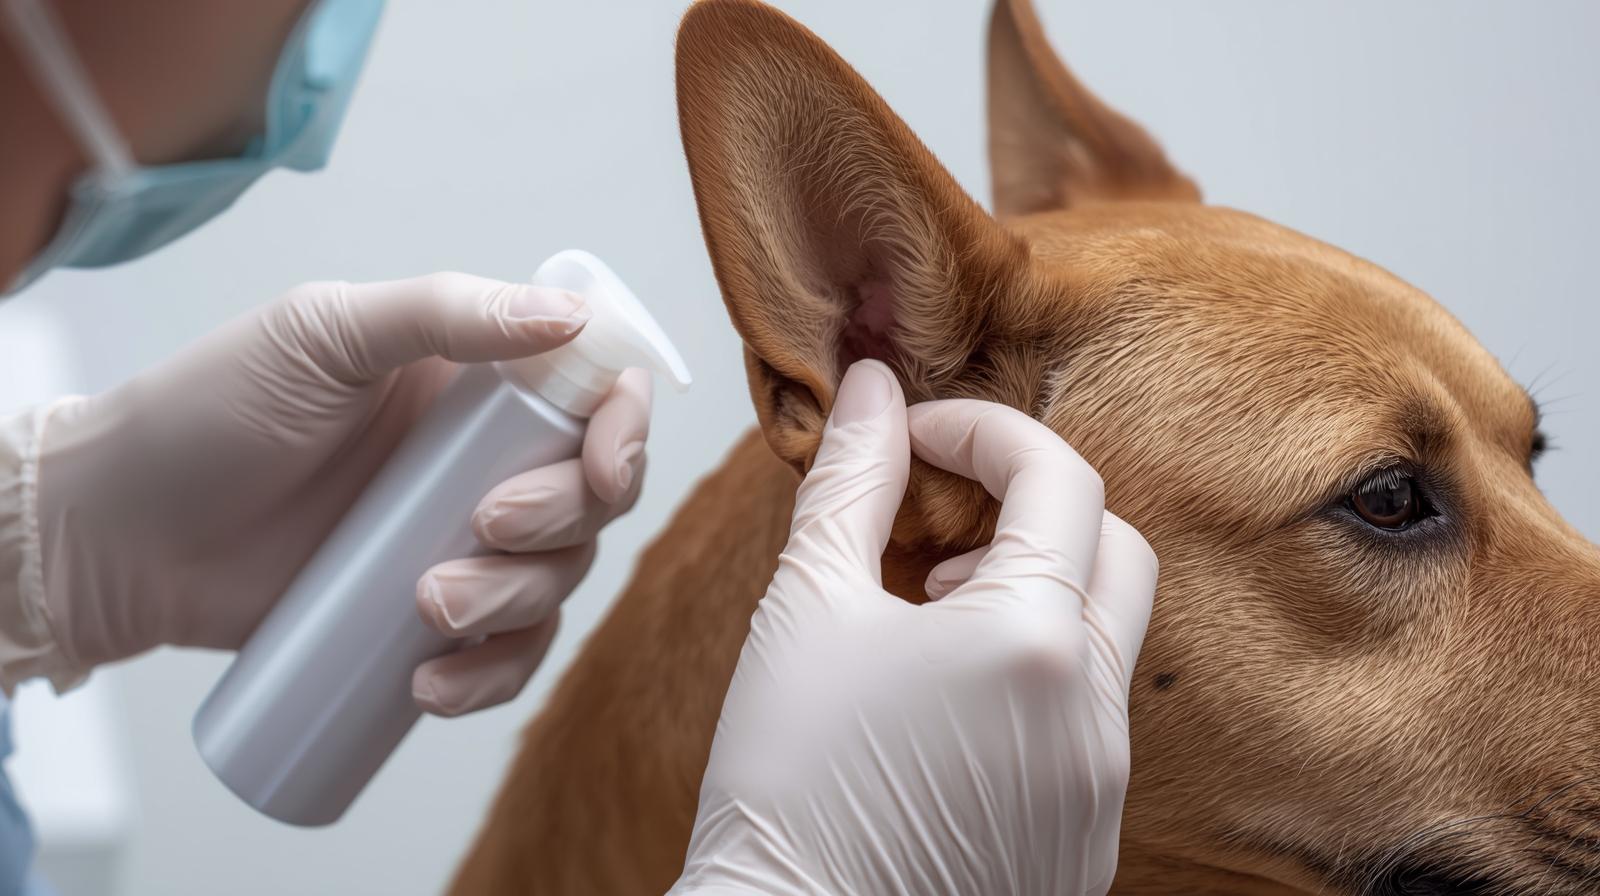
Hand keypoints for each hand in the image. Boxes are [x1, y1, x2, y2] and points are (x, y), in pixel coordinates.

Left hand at [28, 273, 649, 714]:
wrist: (120, 534)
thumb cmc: (207, 414)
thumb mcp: (322, 334)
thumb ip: (444, 312)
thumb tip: (571, 317)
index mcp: (475, 379)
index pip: (596, 396)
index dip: (624, 430)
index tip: (598, 462)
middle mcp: (483, 459)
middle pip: (594, 497)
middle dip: (558, 521)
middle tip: (478, 528)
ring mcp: (462, 543)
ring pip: (558, 581)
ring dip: (516, 602)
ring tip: (426, 609)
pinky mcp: (431, 620)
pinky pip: (508, 655)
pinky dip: (493, 676)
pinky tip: (433, 687)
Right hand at [672, 360, 1156, 895]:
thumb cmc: (785, 786)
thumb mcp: (805, 606)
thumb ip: (849, 480)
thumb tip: (872, 392)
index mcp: (1032, 640)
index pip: (1057, 475)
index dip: (981, 430)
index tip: (913, 436)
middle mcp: (1090, 711)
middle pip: (1112, 545)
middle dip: (1033, 506)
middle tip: (941, 520)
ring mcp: (1100, 782)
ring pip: (1102, 635)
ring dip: (1033, 592)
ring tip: (929, 614)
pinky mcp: (1086, 835)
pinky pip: (1086, 716)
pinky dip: (1035, 673)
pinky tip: (947, 701)